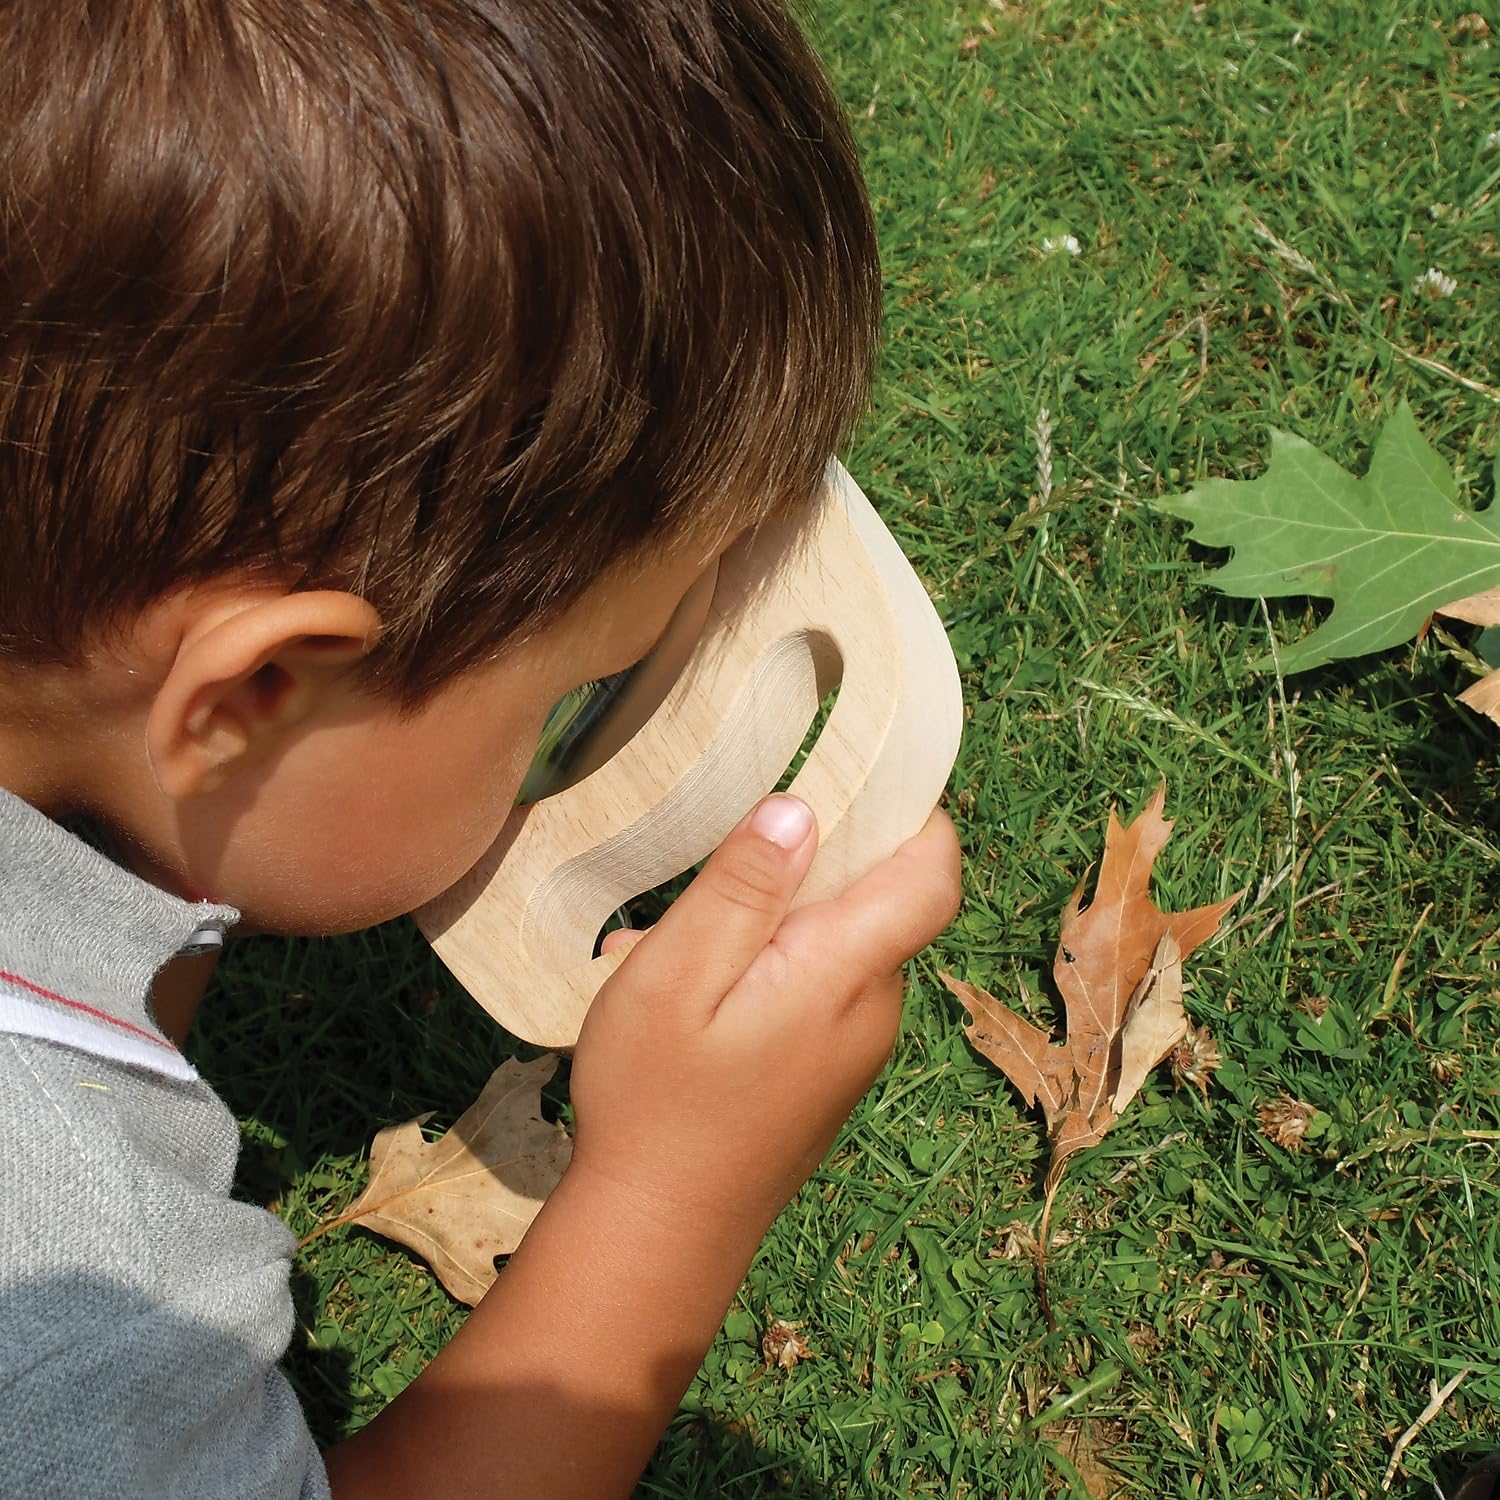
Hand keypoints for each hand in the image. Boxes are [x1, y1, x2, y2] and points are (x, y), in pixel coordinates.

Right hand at [566, 795, 961, 1244]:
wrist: (659, 1236)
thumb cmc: (655, 1101)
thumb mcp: (675, 977)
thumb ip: (742, 889)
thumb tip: (801, 807)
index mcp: (845, 973)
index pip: (931, 874)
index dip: (916, 813)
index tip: (858, 770)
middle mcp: (873, 1009)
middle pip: (880, 900)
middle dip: (808, 867)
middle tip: (713, 879)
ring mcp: (856, 1048)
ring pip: (838, 943)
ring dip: (773, 923)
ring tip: (679, 950)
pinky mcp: (830, 1073)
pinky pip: (820, 989)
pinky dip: (770, 968)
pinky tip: (695, 996)